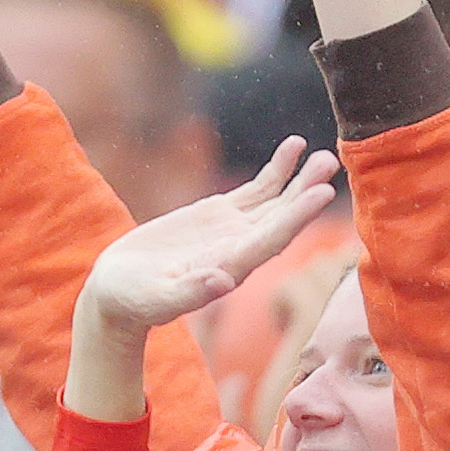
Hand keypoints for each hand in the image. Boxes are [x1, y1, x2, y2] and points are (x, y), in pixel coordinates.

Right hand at [76, 140, 338, 335]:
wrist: (119, 292)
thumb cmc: (133, 302)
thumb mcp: (156, 298)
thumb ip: (189, 292)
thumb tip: (222, 281)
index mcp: (232, 268)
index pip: (272, 239)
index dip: (297, 216)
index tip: (322, 193)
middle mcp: (242, 248)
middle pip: (283, 217)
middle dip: (306, 190)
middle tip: (329, 162)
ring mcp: (234, 229)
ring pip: (276, 200)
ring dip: (300, 178)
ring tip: (324, 155)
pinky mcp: (220, 214)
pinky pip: (257, 189)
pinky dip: (277, 170)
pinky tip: (294, 148)